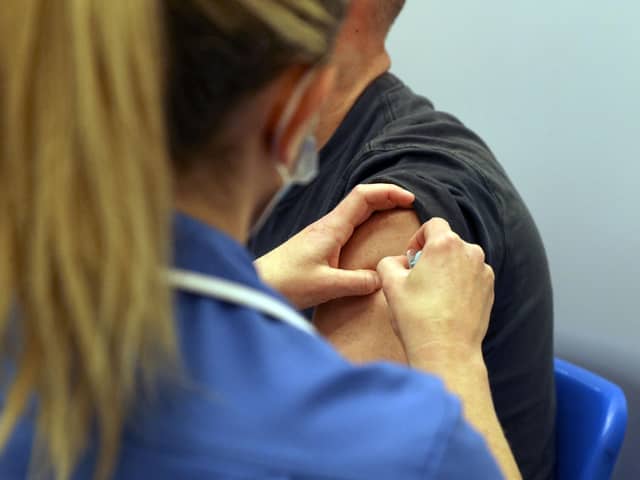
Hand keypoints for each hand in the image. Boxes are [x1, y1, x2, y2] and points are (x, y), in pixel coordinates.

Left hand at [255, 184, 414, 308]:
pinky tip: (371, 239)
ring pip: (354, 212)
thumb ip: (357, 282)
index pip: (363, 197)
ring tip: (397, 219)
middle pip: (361, 200)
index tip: (410, 199)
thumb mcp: (326, 286)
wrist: (257, 284)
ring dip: (377, 209)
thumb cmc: (285, 283)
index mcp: (331, 228)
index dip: (388, 192)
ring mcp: (321, 234)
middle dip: (387, 198)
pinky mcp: (317, 245)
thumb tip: (382, 278)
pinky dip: (365, 224)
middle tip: (410, 207)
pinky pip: (347, 226)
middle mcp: (327, 226)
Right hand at [376, 218, 494, 363]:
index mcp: (445, 244)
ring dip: (447, 269)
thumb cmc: (417, 316)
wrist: (446, 350)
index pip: (433, 224)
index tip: (411, 257)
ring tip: (433, 294)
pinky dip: (460, 284)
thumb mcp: (390, 284)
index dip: (418, 238)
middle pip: (448, 242)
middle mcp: (470, 252)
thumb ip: (389, 262)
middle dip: (432, 255)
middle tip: (418, 278)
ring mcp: (483, 272)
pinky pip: (472, 277)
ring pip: (461, 260)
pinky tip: (447, 304)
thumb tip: (398, 263)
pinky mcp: (490, 290)